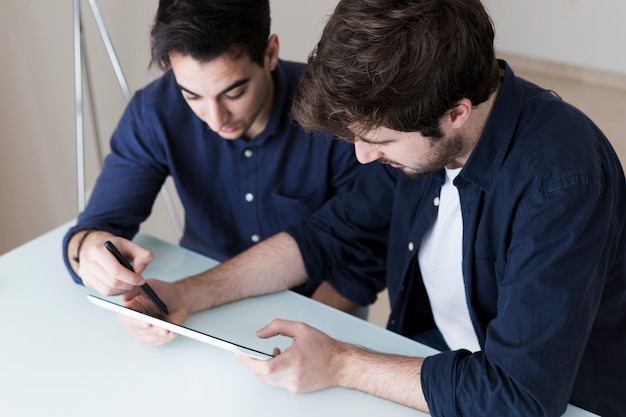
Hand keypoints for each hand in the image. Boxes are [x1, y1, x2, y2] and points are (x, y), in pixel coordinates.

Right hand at [74, 232, 151, 295]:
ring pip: (107, 290)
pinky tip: (121, 285)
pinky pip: (104, 292)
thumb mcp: (130, 245)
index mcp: (98, 250)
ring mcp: (85, 273)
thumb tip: (140, 270)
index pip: (115, 270)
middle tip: (137, 283)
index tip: (141, 280)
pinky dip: (116, 292)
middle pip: (112, 282)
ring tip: (130, 284)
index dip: (131, 278)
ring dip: (123, 290)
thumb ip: (142, 255)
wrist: (94, 245)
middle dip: (128, 285)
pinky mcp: (87, 281)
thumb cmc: (113, 246)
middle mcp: (88, 262)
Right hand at [118, 279, 188, 345]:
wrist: (179, 298)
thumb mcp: (151, 284)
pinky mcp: (155, 338)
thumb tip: (124, 298)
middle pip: (136, 331)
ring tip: (167, 330)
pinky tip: (171, 333)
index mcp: (131, 309)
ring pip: (148, 337)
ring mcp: (145, 332)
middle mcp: (136, 322)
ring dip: (158, 335)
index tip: (144, 322)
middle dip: (148, 330)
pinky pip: (158, 341)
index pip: (124, 319)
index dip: (133, 321)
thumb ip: (136, 289)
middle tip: (157, 327)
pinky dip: (165, 338)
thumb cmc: (164, 292)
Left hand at [235, 319, 349, 393]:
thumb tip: (260, 333)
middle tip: (243, 355)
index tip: (239, 354)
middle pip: (261, 375)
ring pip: (267, 380)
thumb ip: (277, 327)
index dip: (248, 361)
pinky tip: (277, 362)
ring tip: (267, 355)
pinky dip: (272, 373)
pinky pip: (276, 383)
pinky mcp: (296, 390)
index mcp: (293, 361)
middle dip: (250, 364)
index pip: (262, 367)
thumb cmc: (324, 347)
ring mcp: (293, 386)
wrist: (341, 364)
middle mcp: (292, 377)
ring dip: (261, 368)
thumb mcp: (300, 329)